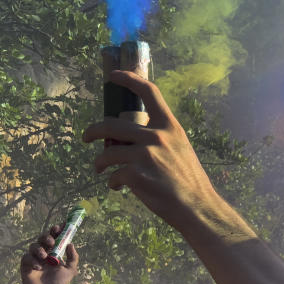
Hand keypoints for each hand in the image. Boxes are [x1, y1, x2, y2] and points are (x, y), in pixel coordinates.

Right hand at [20, 226, 78, 283]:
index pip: (55, 237)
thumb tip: (71, 244)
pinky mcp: (26, 264)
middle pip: (43, 237)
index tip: (62, 226)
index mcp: (54, 251)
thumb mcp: (71, 270)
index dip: (58, 230)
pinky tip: (38, 268)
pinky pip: (26, 257)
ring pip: (34, 245)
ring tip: (45, 258)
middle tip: (52, 242)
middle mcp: (44, 252)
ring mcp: (34, 257)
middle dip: (47, 237)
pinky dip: (33, 261)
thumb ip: (73, 258)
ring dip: (40, 249)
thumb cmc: (59, 282)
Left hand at [82, 71, 216, 223]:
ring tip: (99, 169)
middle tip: (86, 137)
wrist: (197, 207)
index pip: (149, 92)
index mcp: (170, 127)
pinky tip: (117, 187)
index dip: (129, 79)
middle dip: (93, 131)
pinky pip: (114, 175)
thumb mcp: (181, 149)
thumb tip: (131, 138)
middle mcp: (157, 136)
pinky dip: (112, 182)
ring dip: (99, 162)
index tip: (114, 76)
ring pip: (108, 152)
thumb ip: (159, 139)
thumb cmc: (190, 181)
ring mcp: (146, 155)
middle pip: (112, 124)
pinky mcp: (136, 175)